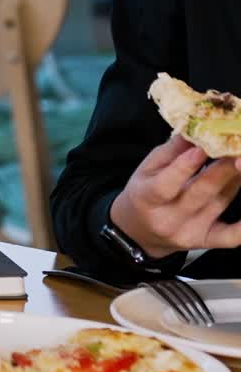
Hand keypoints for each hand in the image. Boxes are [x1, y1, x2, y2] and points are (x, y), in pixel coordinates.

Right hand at [109, 134, 240, 257]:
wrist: (141, 231)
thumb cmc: (143, 194)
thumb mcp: (146, 169)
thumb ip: (170, 152)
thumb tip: (192, 130)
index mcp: (147, 198)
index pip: (166, 184)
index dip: (184, 166)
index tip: (202, 147)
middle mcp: (169, 219)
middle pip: (200, 193)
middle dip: (222, 170)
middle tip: (235, 150)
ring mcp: (191, 232)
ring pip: (219, 204)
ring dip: (236, 181)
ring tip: (240, 161)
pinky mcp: (207, 240)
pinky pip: (231, 236)